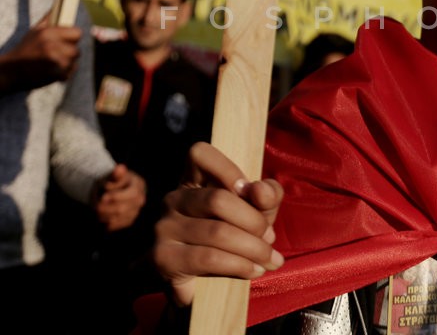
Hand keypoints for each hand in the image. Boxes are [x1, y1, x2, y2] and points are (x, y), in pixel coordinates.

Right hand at [0, 14, 81, 92]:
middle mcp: (51, 45)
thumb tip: (58, 5)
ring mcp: (54, 60)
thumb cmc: (24, 50)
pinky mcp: (55, 73)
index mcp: (47, 33)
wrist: (9, 72)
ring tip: (51, 65)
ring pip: (73, 63)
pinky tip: (50, 73)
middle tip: (56, 56)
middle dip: (69, 54)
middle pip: (77, 51)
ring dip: (65, 66)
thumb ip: (48, 21)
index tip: (67, 42)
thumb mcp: (34, 32)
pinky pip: (68, 74)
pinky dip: (62, 76)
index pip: (77, 33)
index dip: (73, 38)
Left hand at [95, 163, 146, 230]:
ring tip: (97, 212)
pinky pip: (120, 225)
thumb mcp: (116, 174)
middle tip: (96, 207)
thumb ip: (117, 174)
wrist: (118, 188)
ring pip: (120, 218)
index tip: (103, 197)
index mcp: (139, 185)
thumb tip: (120, 168)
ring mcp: (136, 210)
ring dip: (106, 216)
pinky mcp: (130, 219)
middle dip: (107, 208)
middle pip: (123, 208)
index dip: (116, 197)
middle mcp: (140, 199)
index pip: (131, 194)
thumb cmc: (116, 180)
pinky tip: (103, 219)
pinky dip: (110, 224)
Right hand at [154, 142, 284, 307]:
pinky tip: (253, 270)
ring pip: (218, 232)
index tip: (253, 193)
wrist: (203, 287)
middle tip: (269, 239)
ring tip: (269, 259)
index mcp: (192, 181)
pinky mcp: (162, 258)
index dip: (228, 169)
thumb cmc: (232, 240)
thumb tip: (262, 190)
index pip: (200, 154)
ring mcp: (163, 228)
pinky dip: (239, 265)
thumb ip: (266, 196)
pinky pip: (209, 257)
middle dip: (254, 222)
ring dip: (253, 249)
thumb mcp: (255, 213)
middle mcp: (172, 199)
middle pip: (218, 199)